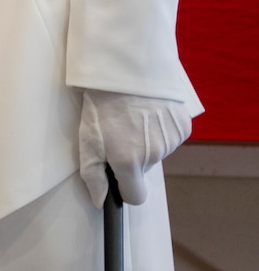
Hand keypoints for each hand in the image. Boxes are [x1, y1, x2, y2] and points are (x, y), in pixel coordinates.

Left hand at [78, 89, 190, 205]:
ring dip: (146, 141)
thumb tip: (100, 200)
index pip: (135, 196)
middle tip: (119, 132)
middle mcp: (154, 155)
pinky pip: (171, 138)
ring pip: (157, 153)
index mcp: (129, 161)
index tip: (118, 175)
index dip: (125, 188)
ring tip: (132, 117)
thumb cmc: (102, 103)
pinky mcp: (183, 126)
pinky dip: (161, 129)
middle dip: (132, 158)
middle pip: (143, 170)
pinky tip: (149, 112)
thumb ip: (92, 174)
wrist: (126, 69)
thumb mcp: (87, 137)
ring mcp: (171, 141)